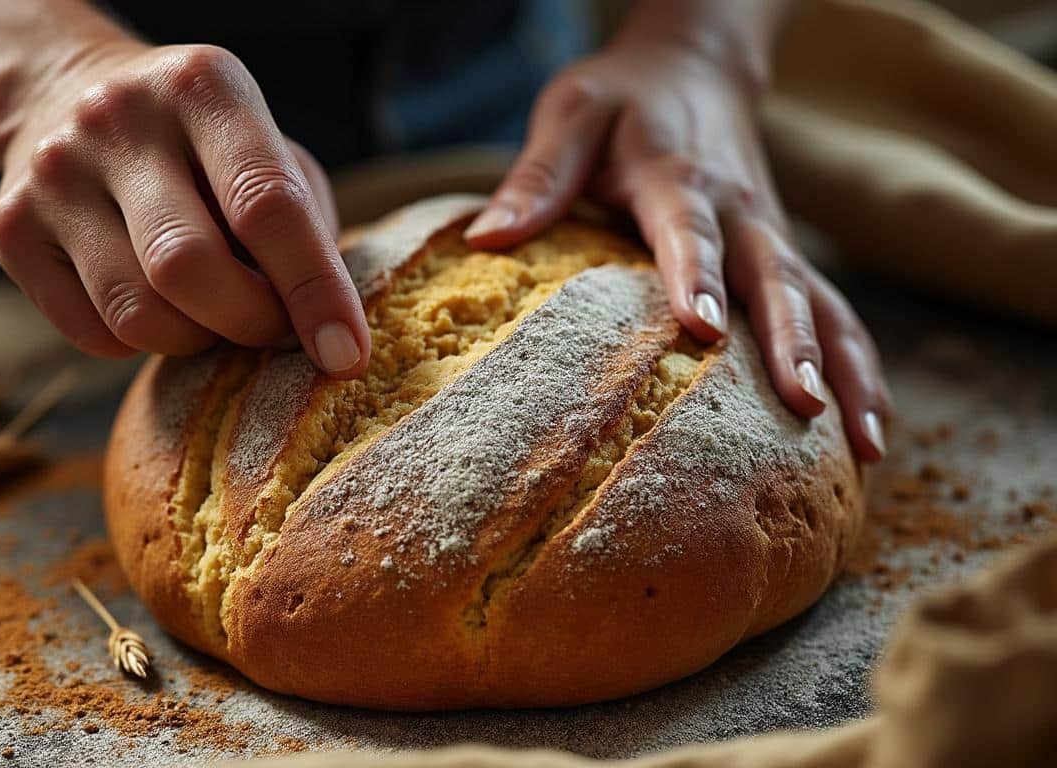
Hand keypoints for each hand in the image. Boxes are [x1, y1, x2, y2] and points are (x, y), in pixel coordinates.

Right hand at [0, 43, 369, 377]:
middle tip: (274, 332)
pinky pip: (94, 334)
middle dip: (250, 323)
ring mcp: (55, 174)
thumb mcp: (268, 151)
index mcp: (202, 86)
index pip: (267, 204)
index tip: (346, 355)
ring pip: (138, 313)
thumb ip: (305, 227)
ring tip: (214, 317)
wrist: (67, 97)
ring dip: (196, 341)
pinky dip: (140, 345)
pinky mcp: (10, 229)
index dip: (315, 291)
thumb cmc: (203, 147)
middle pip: (190, 267)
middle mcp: (117, 119)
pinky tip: (155, 305)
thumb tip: (324, 328)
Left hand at [465, 39, 889, 461]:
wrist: (693, 67)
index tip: (702, 328)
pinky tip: (869, 428)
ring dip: (847, 369)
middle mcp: (740, 211)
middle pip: (776, 276)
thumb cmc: (622, 98)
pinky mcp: (782, 255)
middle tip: (805, 404)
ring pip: (824, 302)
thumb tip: (486, 239)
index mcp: (678, 176)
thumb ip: (538, 175)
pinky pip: (833, 311)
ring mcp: (770, 235)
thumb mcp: (571, 114)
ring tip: (867, 443)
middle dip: (794, 342)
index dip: (697, 275)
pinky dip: (858, 365)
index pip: (689, 228)